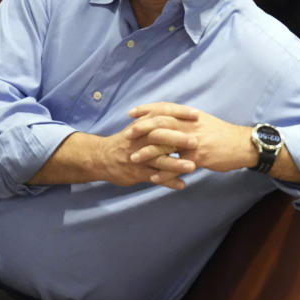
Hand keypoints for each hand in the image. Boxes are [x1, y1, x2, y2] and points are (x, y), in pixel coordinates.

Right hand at [29, 123, 196, 189]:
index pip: (162, 114)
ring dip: (176, 164)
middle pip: (160, 137)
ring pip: (159, 161)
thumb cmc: (127, 141)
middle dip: (178, 139)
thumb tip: (180, 113)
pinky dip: (168, 182)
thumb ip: (157, 119)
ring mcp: (139, 157)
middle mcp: (141, 140)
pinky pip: (155, 178)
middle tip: (196, 142)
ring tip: (193, 167)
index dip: (179, 113)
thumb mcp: (139, 126)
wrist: (102, 158)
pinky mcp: (137, 173)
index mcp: (144, 125)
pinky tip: (182, 185)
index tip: (197, 114)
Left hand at [126, 103, 254, 177]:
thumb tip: (173, 119)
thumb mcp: (205, 122)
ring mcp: (194, 142)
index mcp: (190, 117)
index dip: (147, 109)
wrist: (244, 145)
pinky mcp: (199, 158)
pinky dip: (164, 173)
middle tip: (127, 135)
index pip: (165, 108)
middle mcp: (190, 126)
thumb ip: (188, 121)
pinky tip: (154, 178)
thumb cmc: (224, 135)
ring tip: (134, 159)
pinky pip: (177, 166)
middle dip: (142, 129)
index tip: (132, 113)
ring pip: (166, 146)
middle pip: (161, 124)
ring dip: (148, 153)